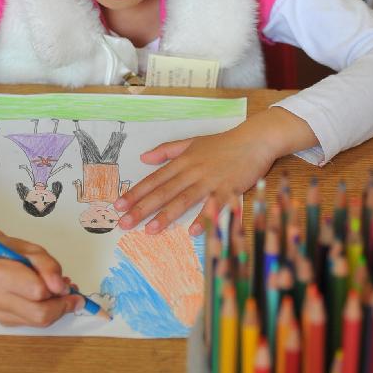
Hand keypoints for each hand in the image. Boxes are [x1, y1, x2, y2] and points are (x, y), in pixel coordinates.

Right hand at [0, 223, 77, 326]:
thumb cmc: (6, 251)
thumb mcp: (30, 249)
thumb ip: (48, 266)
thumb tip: (63, 289)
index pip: (38, 292)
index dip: (58, 289)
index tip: (67, 282)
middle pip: (40, 314)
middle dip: (63, 306)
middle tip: (76, 295)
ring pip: (39, 322)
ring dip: (57, 310)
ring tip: (63, 293)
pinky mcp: (3, 321)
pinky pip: (33, 322)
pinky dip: (46, 311)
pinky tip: (48, 298)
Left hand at [115, 107, 316, 234]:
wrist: (254, 140)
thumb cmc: (224, 143)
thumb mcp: (192, 142)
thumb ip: (167, 150)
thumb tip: (144, 157)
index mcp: (183, 161)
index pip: (154, 179)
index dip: (136, 192)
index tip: (118, 205)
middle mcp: (193, 172)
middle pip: (164, 192)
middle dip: (142, 208)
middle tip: (124, 223)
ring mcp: (210, 182)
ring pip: (184, 200)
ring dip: (166, 216)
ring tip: (149, 230)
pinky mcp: (229, 190)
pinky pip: (214, 206)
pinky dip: (204, 218)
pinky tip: (193, 231)